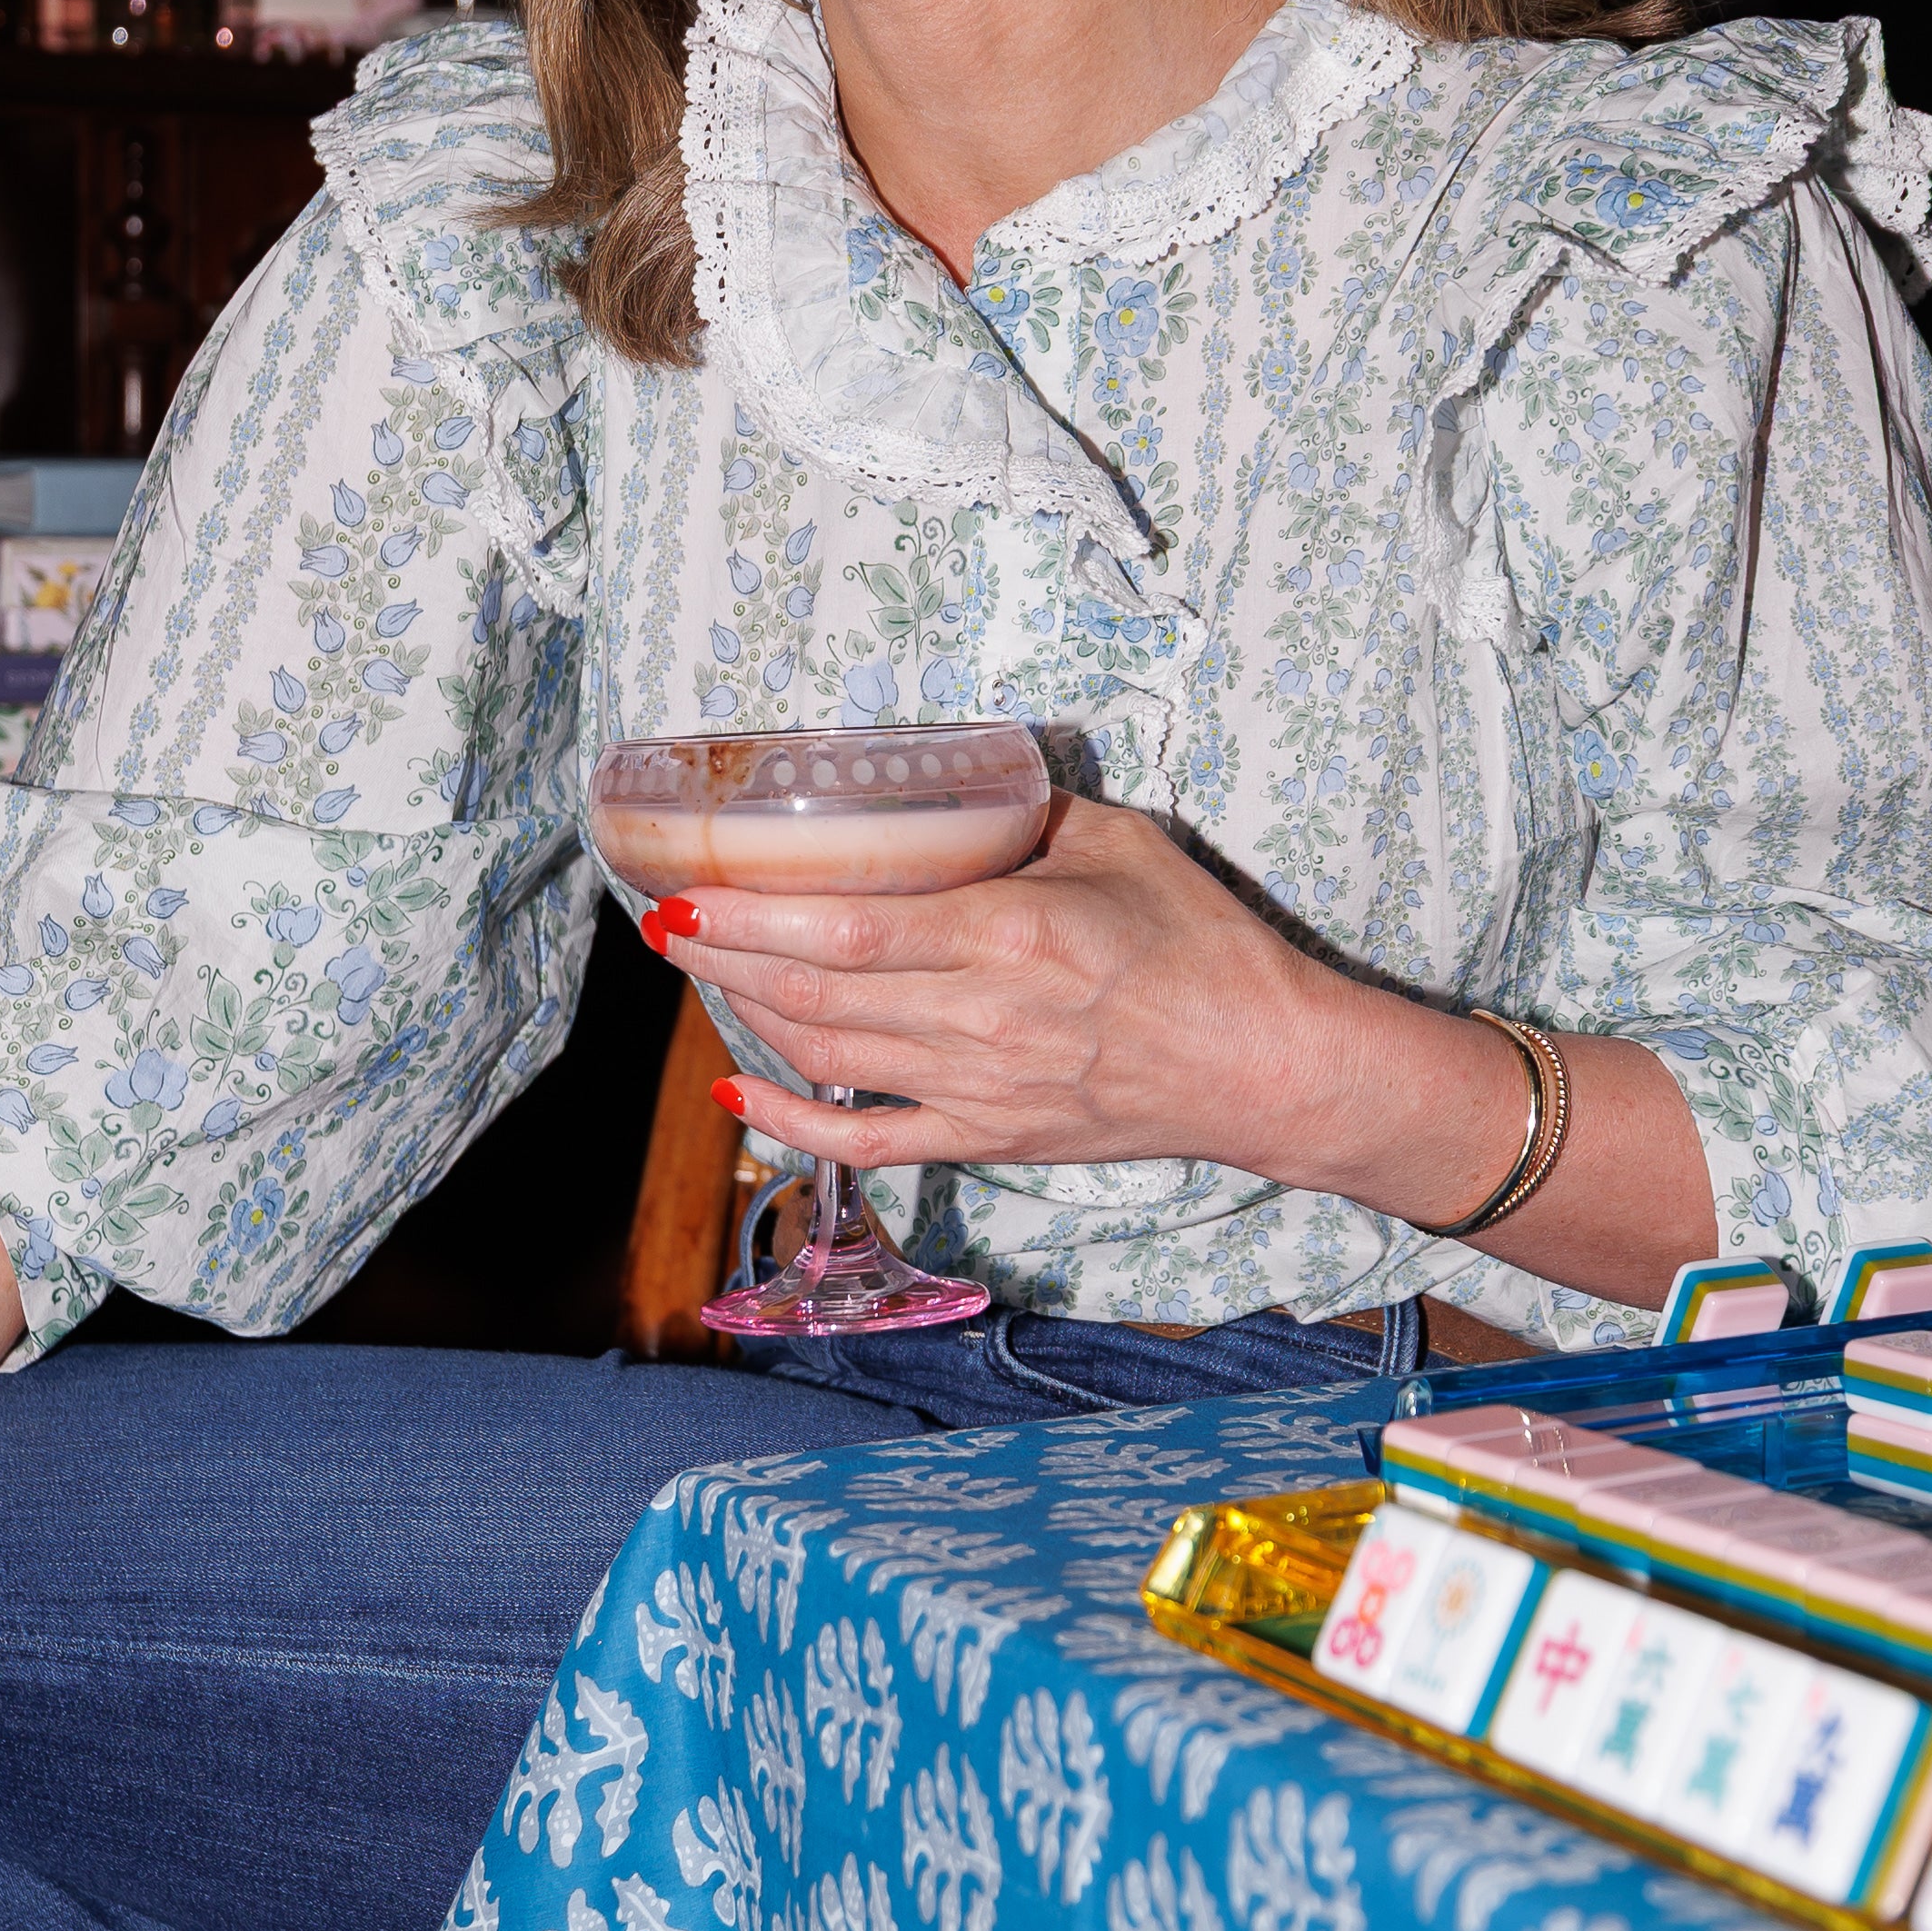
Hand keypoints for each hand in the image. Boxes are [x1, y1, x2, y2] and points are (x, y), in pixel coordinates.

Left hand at [656, 795, 1510, 1200]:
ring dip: (747, 1016)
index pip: (845, 928)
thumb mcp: (1123, 841)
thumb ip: (1030, 815)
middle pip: (812, 993)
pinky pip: (869, 1141)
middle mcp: (977, 1018)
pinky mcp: (989, 1137)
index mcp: (1008, 935)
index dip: (749, 917)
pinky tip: (740, 1098)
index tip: (684, 891)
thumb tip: (957, 788)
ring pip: (827, 1057)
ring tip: (699, 972)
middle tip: (664, 918)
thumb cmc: (1207, 944)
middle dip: (721, 958)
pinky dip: (793, 1127)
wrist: (1267, 1066)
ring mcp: (977, 1088)